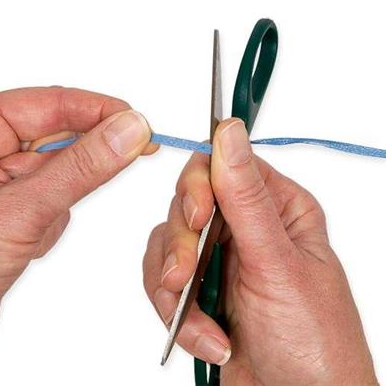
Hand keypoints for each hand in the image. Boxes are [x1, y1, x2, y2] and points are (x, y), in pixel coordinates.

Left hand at [0, 87, 154, 384]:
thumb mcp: (22, 209)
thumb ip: (82, 167)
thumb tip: (128, 130)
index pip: (51, 103)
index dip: (100, 110)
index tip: (140, 122)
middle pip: (60, 131)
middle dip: (84, 157)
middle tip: (136, 152)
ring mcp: (1, 176)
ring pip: (63, 167)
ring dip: (61, 199)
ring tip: (36, 227)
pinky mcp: (15, 205)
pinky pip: (58, 195)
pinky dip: (54, 220)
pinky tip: (28, 243)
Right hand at [143, 118, 377, 384]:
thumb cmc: (315, 345)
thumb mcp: (278, 264)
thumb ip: (245, 198)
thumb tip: (228, 131)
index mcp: (277, 209)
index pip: (222, 166)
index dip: (199, 187)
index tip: (197, 218)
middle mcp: (246, 228)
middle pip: (187, 205)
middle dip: (181, 246)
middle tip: (184, 276)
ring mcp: (219, 259)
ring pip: (167, 244)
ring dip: (175, 288)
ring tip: (205, 324)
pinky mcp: (198, 290)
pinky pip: (161, 282)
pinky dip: (178, 315)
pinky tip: (210, 340)